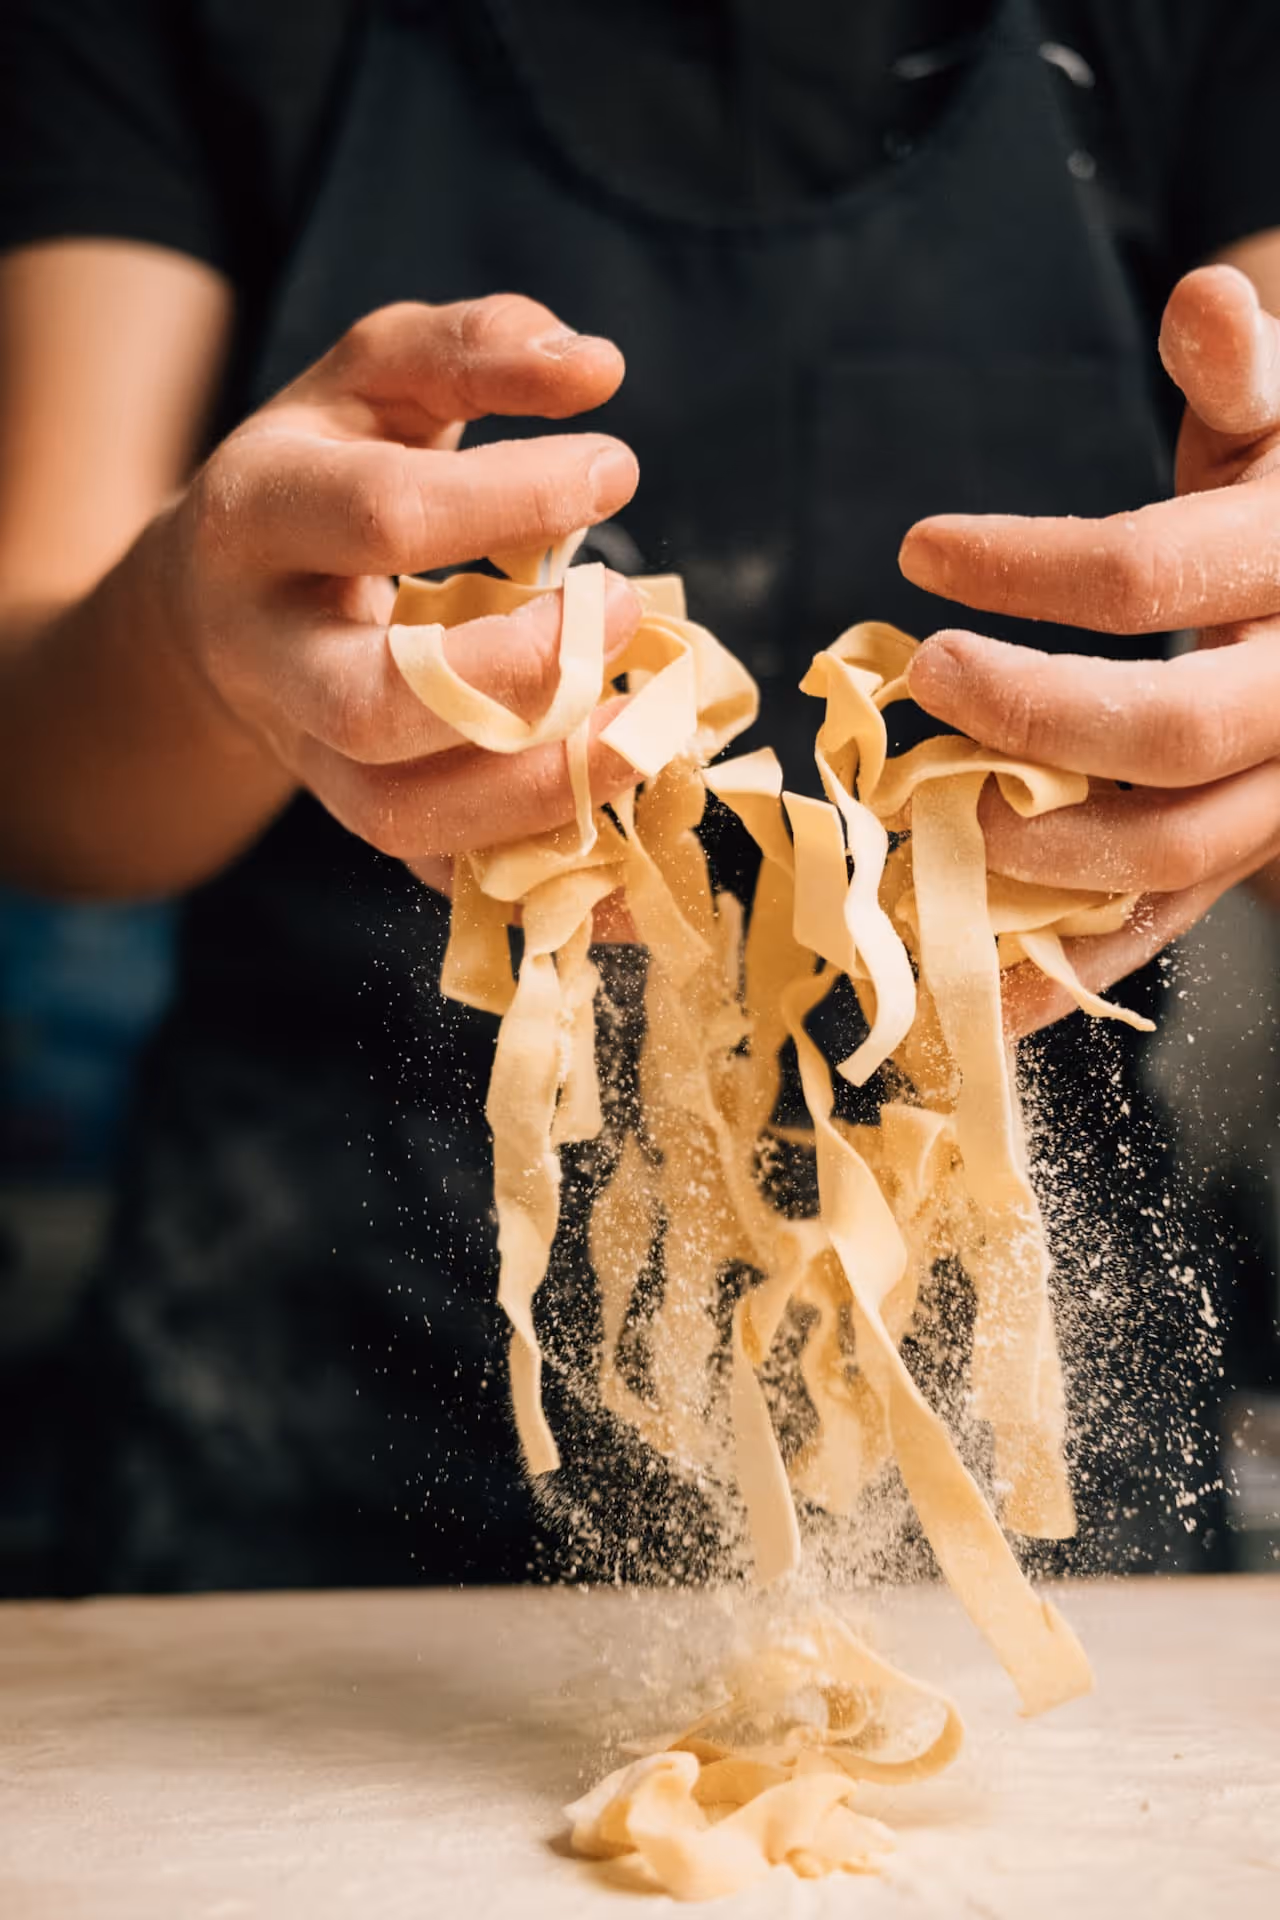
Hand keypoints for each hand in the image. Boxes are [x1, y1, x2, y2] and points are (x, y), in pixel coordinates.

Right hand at [163, 295, 641, 868]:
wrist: (213, 608)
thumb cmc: (318, 476)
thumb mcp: (370, 383)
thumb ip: (471, 350)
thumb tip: (596, 366)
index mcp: (256, 519)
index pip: (384, 518)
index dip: (513, 498)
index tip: (616, 471)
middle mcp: (266, 653)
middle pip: (374, 701)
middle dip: (517, 673)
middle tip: (623, 612)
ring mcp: (304, 754)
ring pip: (400, 816)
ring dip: (537, 790)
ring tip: (644, 734)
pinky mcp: (354, 815)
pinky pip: (438, 875)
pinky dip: (535, 876)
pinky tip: (619, 854)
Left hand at [898, 264, 1279, 1034]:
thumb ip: (1246, 374)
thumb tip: (1207, 294)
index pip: (1156, 574)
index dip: (1031, 566)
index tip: (916, 550)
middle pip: (1172, 733)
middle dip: (1031, 717)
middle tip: (918, 683)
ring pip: (1178, 853)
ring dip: (1046, 856)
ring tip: (936, 828)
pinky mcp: (1246, 859)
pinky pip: (1167, 928)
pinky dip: (1073, 973)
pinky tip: (981, 1002)